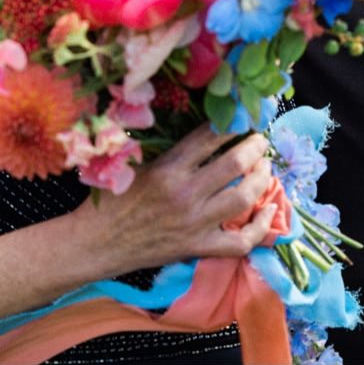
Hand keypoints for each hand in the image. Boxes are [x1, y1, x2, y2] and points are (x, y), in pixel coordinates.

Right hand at [68, 127, 276, 278]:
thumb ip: (170, 150)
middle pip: (236, 164)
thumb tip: (205, 129)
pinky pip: (240, 242)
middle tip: (259, 141)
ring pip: (243, 198)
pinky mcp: (196, 248)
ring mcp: (193, 224)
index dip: (234, 122)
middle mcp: (184, 194)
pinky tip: (270, 211)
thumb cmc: (111, 199)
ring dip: (262, 179)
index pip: (211, 136)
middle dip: (255, 147)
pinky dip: (260, 228)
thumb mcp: (135, 164)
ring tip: (265, 168)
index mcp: (167, 168)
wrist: (93, 243)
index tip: (245, 115)